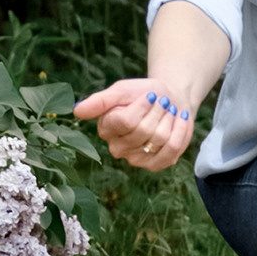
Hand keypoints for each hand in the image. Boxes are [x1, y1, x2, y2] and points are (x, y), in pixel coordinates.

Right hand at [74, 78, 194, 171]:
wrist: (169, 100)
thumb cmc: (143, 93)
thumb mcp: (121, 91)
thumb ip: (100, 101)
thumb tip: (76, 111)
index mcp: (106, 128)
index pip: (126, 121)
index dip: (142, 106)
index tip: (149, 95)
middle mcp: (117, 148)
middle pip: (144, 130)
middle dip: (158, 111)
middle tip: (161, 102)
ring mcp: (136, 159)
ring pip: (160, 139)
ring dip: (169, 119)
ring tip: (168, 111)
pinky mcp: (154, 165)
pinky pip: (171, 150)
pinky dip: (180, 132)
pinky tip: (179, 119)